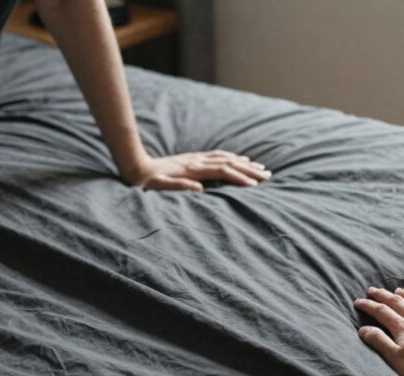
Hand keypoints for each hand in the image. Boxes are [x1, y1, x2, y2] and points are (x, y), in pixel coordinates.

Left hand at [121, 151, 271, 191]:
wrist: (135, 167)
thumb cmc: (147, 182)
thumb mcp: (159, 187)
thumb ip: (178, 187)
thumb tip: (198, 190)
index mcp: (192, 170)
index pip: (222, 171)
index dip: (239, 177)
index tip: (255, 186)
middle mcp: (197, 161)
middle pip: (229, 162)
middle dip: (249, 169)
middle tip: (267, 176)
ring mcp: (196, 158)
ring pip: (226, 157)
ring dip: (244, 163)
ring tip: (261, 168)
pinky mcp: (193, 159)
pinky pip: (218, 156)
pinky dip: (233, 158)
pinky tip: (240, 160)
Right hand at [353, 287, 403, 375]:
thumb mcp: (395, 359)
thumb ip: (379, 342)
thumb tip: (363, 329)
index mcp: (403, 328)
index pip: (381, 312)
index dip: (368, 305)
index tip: (358, 301)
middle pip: (397, 302)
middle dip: (382, 295)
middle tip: (372, 290)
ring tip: (397, 290)